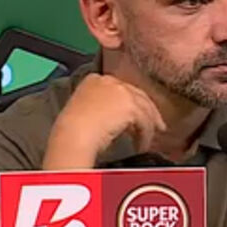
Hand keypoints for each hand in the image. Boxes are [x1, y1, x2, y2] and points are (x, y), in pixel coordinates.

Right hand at [44, 74, 165, 168]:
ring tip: (146, 140)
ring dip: (147, 126)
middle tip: (154, 126)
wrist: (73, 135)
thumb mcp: (86, 112)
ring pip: (143, 108)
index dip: (129, 103)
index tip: (133, 116)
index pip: (119, 89)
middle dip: (146, 111)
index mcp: (94, 80)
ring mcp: (120, 91)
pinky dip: (145, 135)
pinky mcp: (130, 105)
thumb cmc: (72, 131)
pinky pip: (145, 122)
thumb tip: (118, 121)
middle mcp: (108, 80)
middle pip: (136, 95)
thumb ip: (102, 110)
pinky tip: (141, 146)